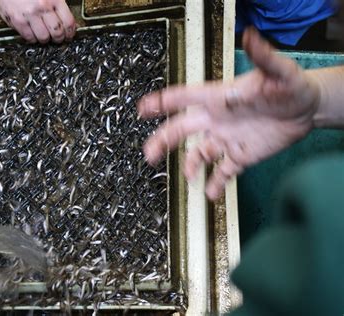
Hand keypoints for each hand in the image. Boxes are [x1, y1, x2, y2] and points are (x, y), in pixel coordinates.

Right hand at [0, 0, 75, 43]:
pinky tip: (33, 33)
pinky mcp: (18, 21)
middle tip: (57, 38)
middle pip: (57, 33)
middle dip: (59, 38)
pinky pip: (30, 38)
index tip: (69, 35)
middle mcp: (43, 6)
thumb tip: (68, 21)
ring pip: (44, 38)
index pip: (68, 22)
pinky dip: (33, 39)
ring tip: (44, 35)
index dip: (70, 32)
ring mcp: (30, 15)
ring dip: (45, 39)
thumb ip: (57, 4)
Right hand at [137, 28, 319, 199]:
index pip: (185, 98)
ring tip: (190, 175)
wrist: (307, 110)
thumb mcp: (277, 71)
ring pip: (200, 153)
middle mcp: (217, 119)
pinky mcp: (240, 155)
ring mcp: (227, 139)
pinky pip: (223, 171)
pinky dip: (215, 183)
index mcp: (219, 97)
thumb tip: (251, 37)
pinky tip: (210, 192)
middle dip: (163, 141)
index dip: (162, 102)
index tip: (144, 108)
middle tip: (150, 153)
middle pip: (182, 129)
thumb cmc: (289, 86)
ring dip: (191, 164)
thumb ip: (263, 56)